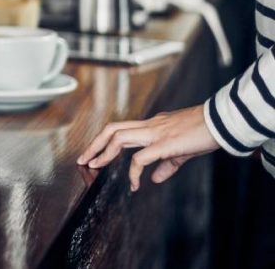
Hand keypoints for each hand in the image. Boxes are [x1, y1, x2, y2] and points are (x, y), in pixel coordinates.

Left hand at [77, 105, 218, 191]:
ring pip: (119, 137)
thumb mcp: (182, 150)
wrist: (223, 122)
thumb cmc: (205, 133)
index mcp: (152, 125)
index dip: (104, 141)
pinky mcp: (165, 143)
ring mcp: (156, 133)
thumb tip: (154, 179)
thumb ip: (166, 164)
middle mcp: (150, 125)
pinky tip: (133, 184)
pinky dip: (132, 172)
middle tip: (83, 160)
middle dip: (94, 144)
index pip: (121, 129)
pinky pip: (140, 158)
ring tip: (94, 166)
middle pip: (112, 129)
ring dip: (103, 153)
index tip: (94, 154)